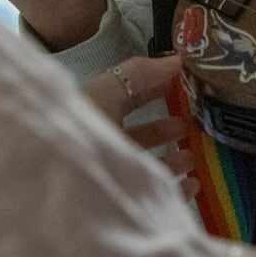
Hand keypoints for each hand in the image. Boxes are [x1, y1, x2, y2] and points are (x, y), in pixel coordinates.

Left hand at [82, 55, 198, 199]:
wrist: (62, 177)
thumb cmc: (83, 124)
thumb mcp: (108, 89)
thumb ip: (141, 73)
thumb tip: (177, 60)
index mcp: (97, 110)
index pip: (129, 96)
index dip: (155, 87)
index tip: (185, 82)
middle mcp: (104, 140)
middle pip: (140, 132)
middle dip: (166, 126)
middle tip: (194, 120)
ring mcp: (113, 170)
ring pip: (148, 163)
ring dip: (175, 158)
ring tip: (194, 154)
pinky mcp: (124, 197)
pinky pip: (154, 193)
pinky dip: (176, 189)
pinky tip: (193, 183)